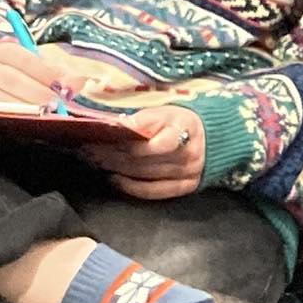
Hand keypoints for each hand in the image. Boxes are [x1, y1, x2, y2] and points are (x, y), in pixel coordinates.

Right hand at [0, 43, 102, 107]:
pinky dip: (20, 116)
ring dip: (28, 106)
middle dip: (37, 92)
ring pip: (3, 99)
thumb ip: (63, 72)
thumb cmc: (33, 72)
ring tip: (50, 112)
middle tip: (58, 101)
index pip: (25, 59)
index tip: (65, 84)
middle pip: (12, 80)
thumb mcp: (47, 66)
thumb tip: (79, 82)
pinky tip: (36, 119)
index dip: (46, 72)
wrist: (8, 84)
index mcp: (5, 51)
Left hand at [78, 105, 204, 199]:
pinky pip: (152, 191)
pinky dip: (130, 186)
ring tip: (95, 162)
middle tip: (88, 151)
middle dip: (111, 154)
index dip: (123, 141)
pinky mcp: (185, 186)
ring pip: (144, 174)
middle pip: (142, 158)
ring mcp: (188, 171)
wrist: (214, 138)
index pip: (152, 141)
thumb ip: (142, 119)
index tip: (99, 137)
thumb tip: (111, 126)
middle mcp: (189, 152)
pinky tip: (114, 179)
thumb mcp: (166, 112)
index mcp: (185, 127)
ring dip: (115, 168)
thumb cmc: (181, 122)